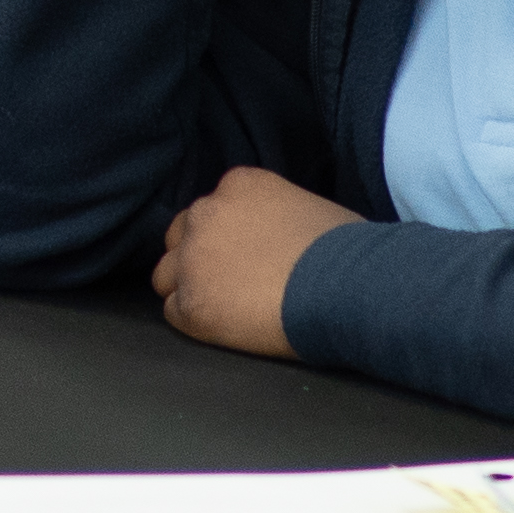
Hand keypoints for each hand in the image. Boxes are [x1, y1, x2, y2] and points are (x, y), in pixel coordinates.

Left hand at [153, 167, 360, 359]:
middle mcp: (205, 213)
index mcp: (237, 185)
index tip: (248, 256)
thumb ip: (275, 214)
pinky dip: (196, 321)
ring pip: (167, 274)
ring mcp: (193, 259)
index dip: (227, 237)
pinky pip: (175, 312)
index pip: (212, 209)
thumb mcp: (307, 208)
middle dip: (199, 257)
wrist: (346, 287)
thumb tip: (279, 235)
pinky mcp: (192, 303)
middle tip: (231, 282)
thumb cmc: (346, 251)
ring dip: (190, 288)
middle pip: (180, 237)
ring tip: (226, 308)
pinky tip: (227, 328)